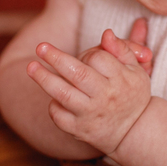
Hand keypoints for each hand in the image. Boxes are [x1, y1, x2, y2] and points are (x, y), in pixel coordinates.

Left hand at [28, 24, 152, 155]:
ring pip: (63, 94)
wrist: (134, 132)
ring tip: (31, 66)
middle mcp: (105, 97)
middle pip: (77, 73)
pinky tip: (52, 95)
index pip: (98, 58)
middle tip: (40, 47)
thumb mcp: (136, 69)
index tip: (85, 57)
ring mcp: (90, 115)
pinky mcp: (78, 130)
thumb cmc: (132, 94)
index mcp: (120, 79)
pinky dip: (53, 104)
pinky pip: (59, 115)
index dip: (88, 53)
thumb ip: (122, 48)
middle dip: (56, 58)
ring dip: (44, 78)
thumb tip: (106, 33)